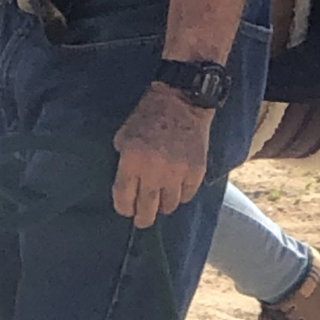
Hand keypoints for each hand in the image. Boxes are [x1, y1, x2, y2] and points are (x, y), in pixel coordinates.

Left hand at [112, 82, 213, 228]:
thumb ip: (124, 162)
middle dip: (142, 218)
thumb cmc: (148, 115)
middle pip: (146, 210)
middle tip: (142, 219)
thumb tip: (127, 185)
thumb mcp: (124, 135)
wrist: (182, 99)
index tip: (126, 209)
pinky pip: (187, 195)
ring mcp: (177, 173)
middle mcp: (153, 172)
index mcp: (131, 162)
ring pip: (169, 206)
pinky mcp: (196, 171)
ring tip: (161, 202)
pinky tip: (178, 188)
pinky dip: (182, 194)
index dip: (124, 208)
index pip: (124, 199)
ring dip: (163, 206)